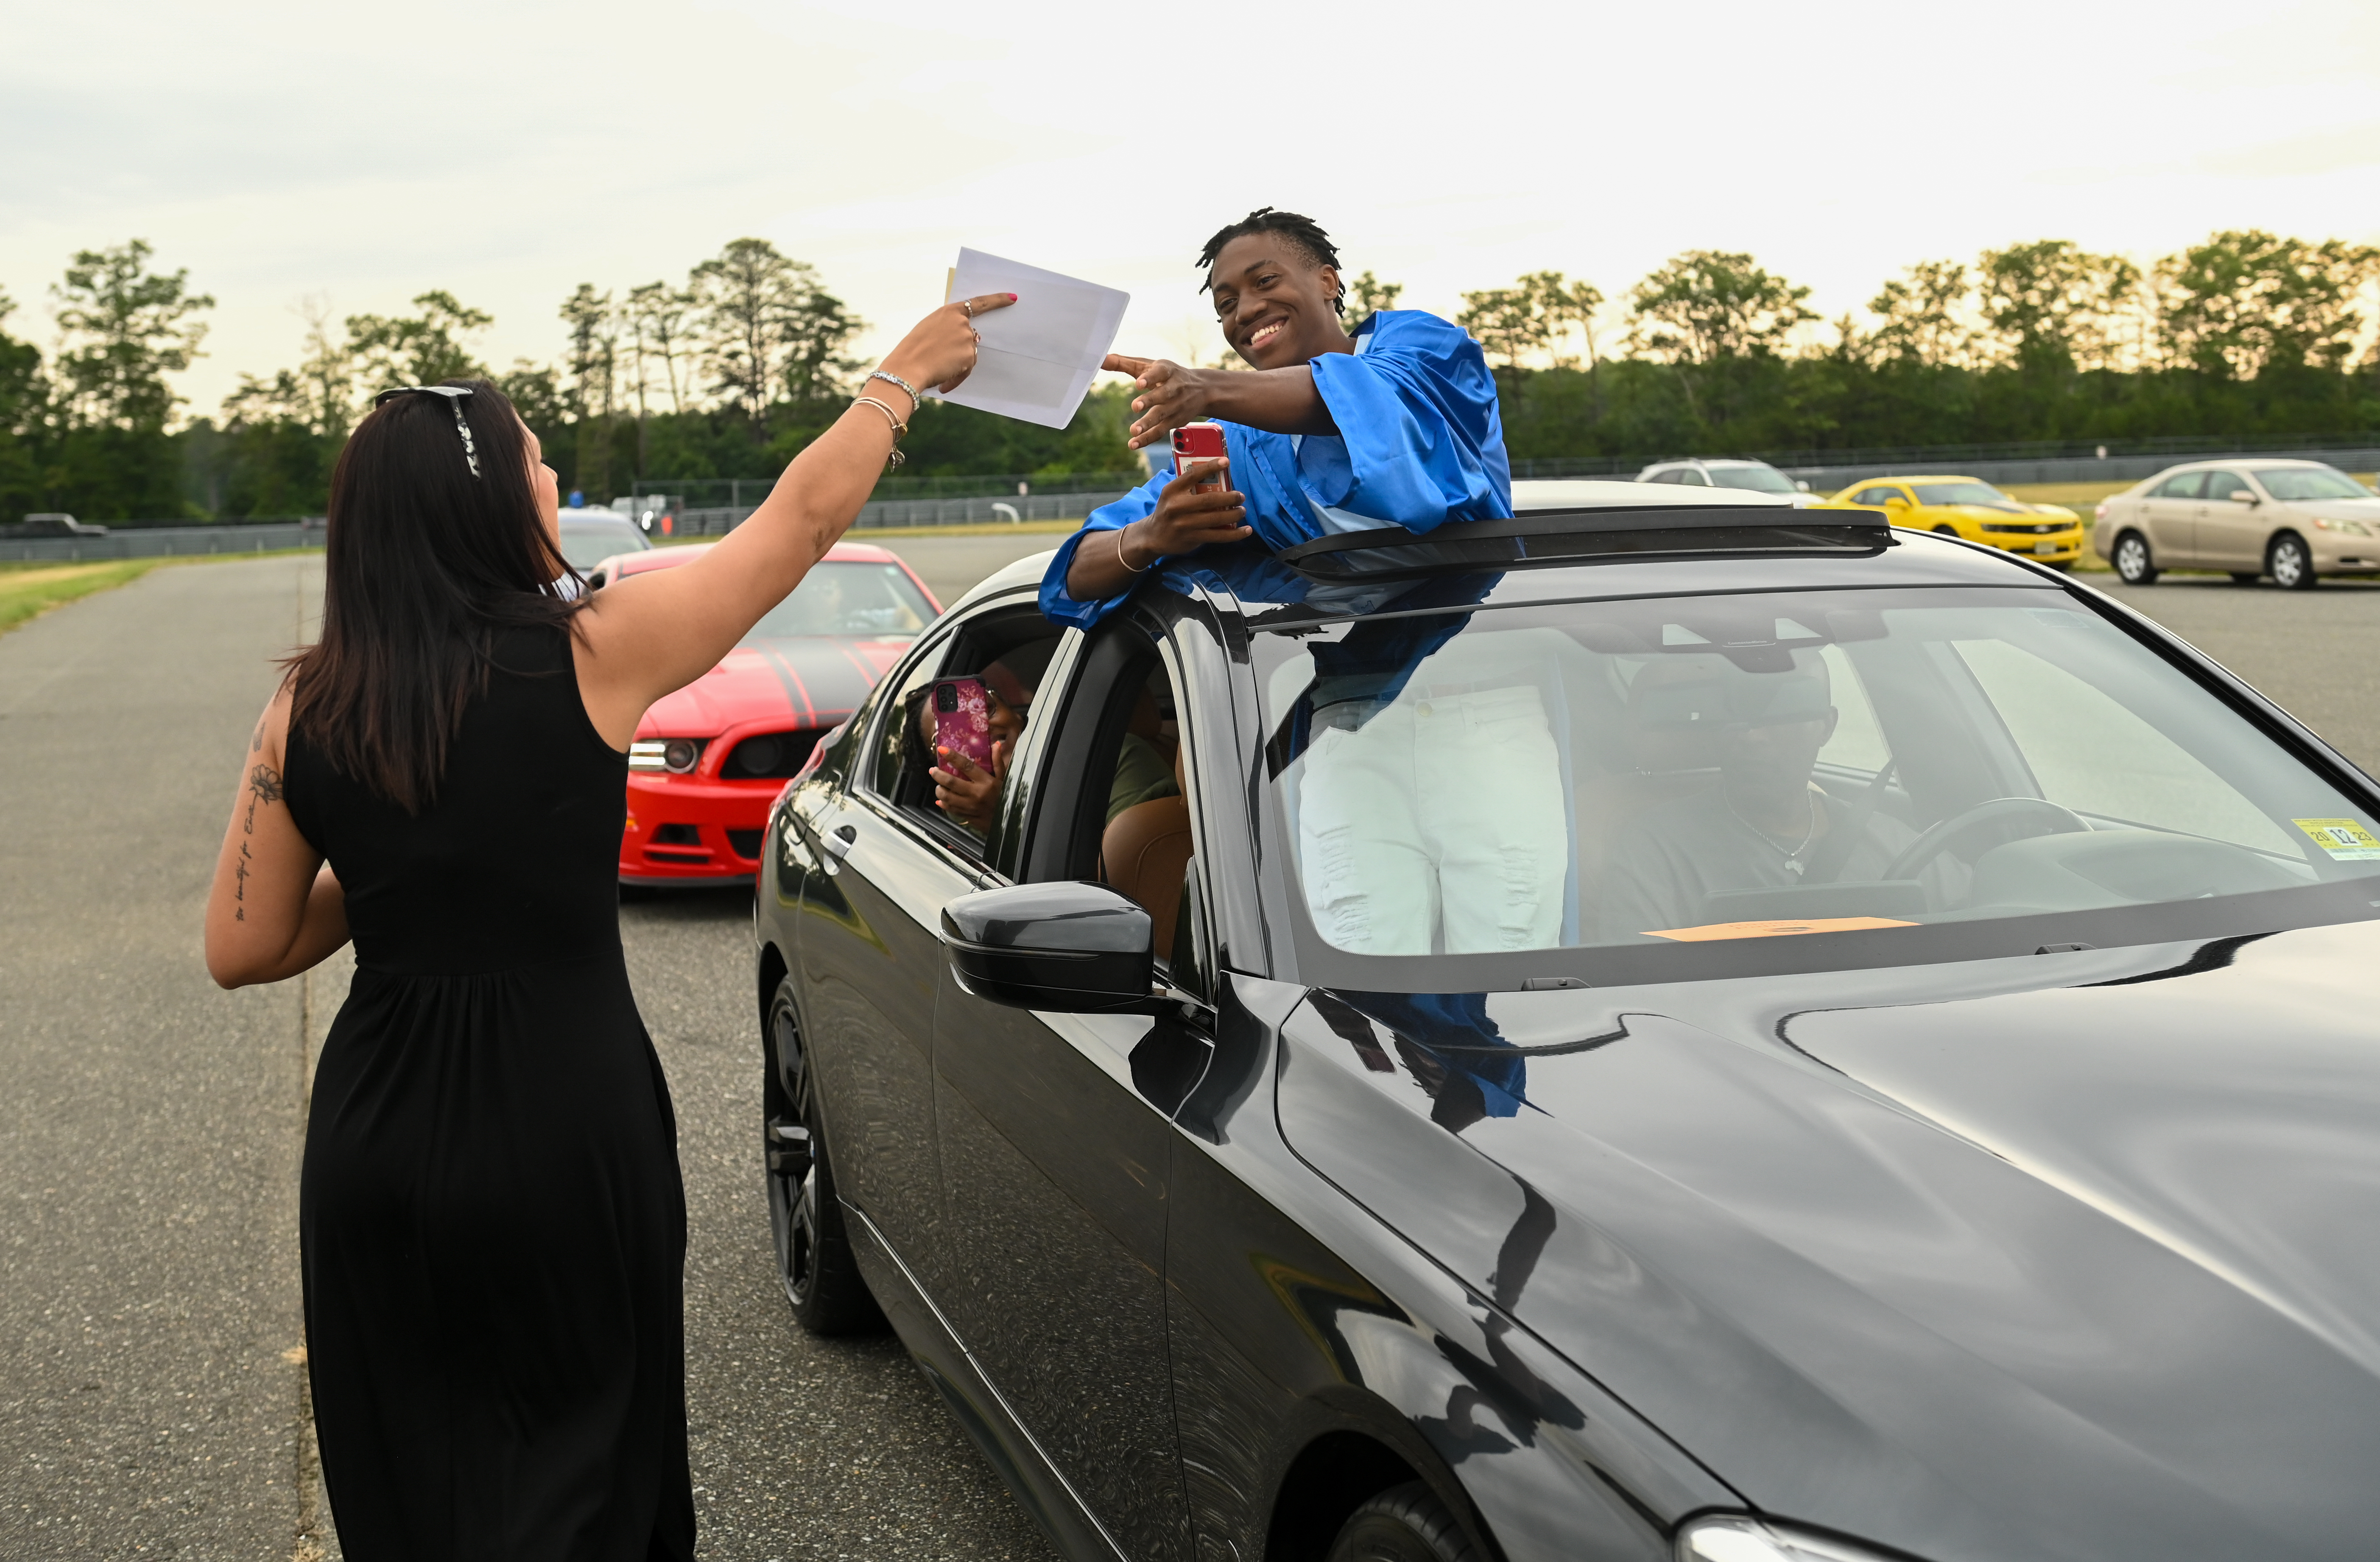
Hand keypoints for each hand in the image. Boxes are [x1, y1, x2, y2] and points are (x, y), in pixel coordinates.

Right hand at [882, 293, 1016, 394]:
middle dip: (960, 348)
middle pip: (971, 336)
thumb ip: (949, 328)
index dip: (997, 300)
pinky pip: (968, 368)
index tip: (1013, 297)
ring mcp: (967, 338)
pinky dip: (958, 376)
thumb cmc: (913, 350)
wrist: (907, 367)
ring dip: (958, 363)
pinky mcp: (969, 355)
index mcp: (948, 311)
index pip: (978, 303)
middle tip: (940, 356)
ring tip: (938, 368)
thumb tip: (973, 338)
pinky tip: (944, 381)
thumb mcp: (929, 329)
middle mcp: (961, 322)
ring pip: (970, 353)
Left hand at [930, 739, 1009, 828]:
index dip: (953, 757)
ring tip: (938, 785)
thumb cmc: (1007, 797)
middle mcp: (976, 793)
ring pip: (947, 797)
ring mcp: (971, 806)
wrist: (1010, 821)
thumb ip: (998, 762)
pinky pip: (951, 809)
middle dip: (938, 775)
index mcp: (986, 782)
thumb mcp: (1004, 779)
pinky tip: (941, 799)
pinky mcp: (968, 816)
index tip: (942, 749)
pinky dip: (943, 804)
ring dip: (939, 790)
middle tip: (933, 770)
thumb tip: (997, 744)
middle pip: (951, 782)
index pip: (966, 766)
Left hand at [1105, 354, 1216, 447]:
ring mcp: (1176, 406)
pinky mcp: (1175, 421)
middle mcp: (1174, 388)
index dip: (1151, 377)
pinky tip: (1133, 444)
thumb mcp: (1149, 366)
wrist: (1202, 390)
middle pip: (1163, 395)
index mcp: (1168, 371)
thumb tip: (1101, 359)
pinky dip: (1147, 439)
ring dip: (1148, 423)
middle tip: (1135, 406)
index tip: (1139, 383)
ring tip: (1133, 431)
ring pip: (1162, 416)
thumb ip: (1124, 363)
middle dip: (1150, 400)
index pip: (1160, 373)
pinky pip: (1160, 431)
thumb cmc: (1167, 375)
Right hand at [1136, 463, 1251, 557]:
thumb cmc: (1169, 510)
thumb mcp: (1171, 494)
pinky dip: (1234, 534)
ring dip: (1234, 514)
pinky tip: (1246, 531)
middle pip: (1209, 499)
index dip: (1210, 467)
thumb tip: (1217, 476)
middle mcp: (1177, 506)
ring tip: (1242, 511)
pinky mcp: (1192, 538)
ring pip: (1216, 519)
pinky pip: (1218, 536)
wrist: (1153, 536)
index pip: (1193, 475)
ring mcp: (1184, 524)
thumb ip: (1188, 486)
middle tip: (1241, 496)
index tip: (1226, 461)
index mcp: (1172, 490)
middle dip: (1230, 497)